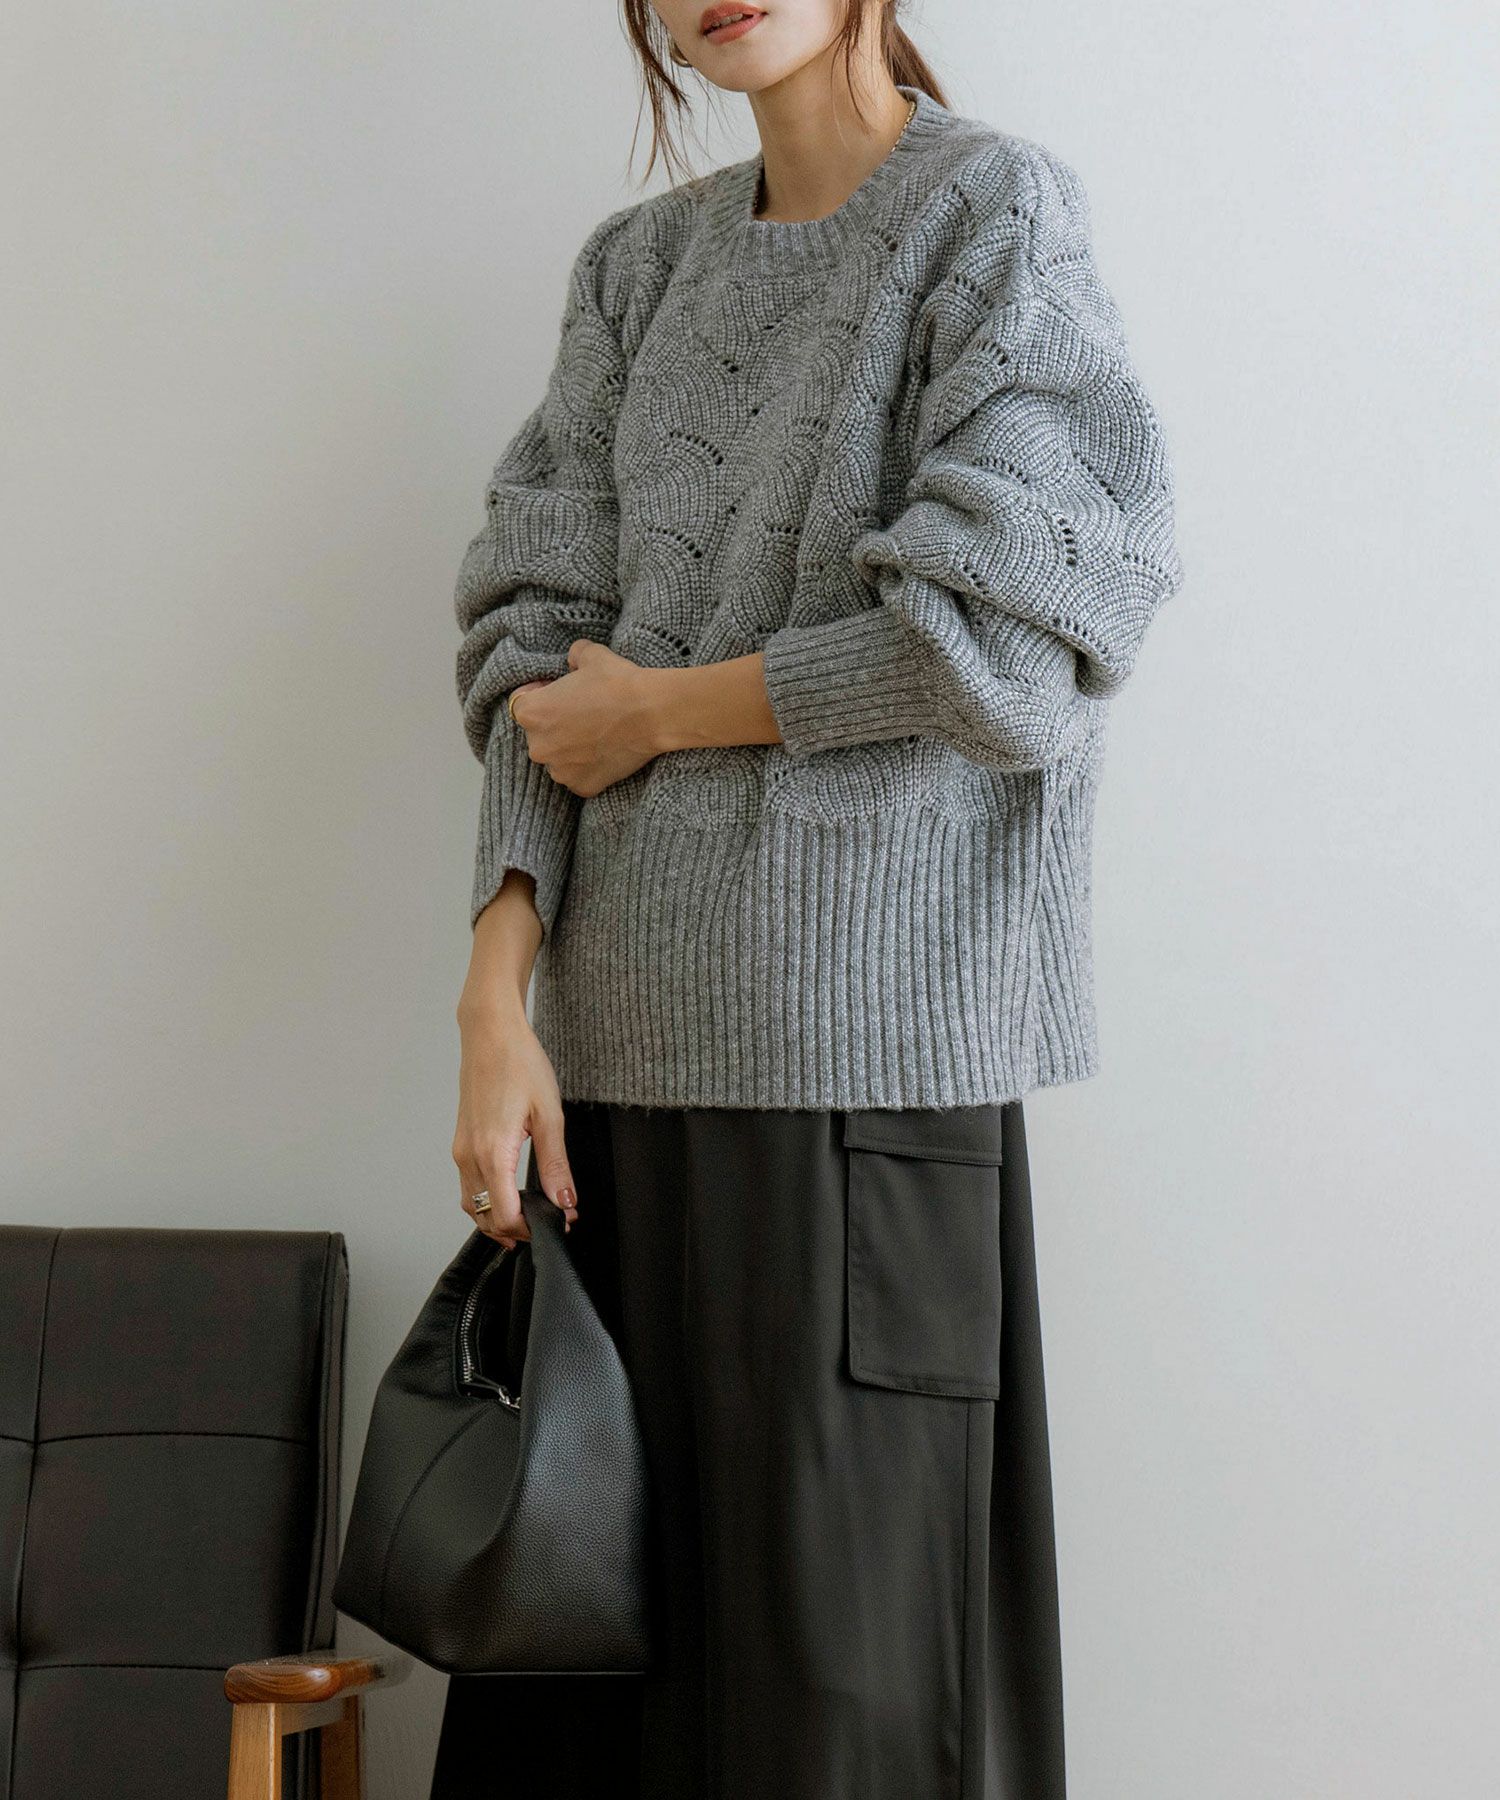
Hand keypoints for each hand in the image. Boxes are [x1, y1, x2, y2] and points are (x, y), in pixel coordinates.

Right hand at [452, 1001, 578, 1249]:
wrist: (490, 1034)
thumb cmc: (520, 1064)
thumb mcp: (549, 1116)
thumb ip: (555, 1165)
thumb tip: (565, 1201)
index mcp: (492, 1153)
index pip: (504, 1215)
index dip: (531, 1229)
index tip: (556, 1224)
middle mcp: (469, 1157)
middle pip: (484, 1217)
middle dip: (514, 1230)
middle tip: (545, 1225)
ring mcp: (460, 1150)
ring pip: (471, 1204)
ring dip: (496, 1219)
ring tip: (528, 1218)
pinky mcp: (460, 1142)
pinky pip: (468, 1186)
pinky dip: (485, 1201)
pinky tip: (508, 1195)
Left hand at [510, 640, 664, 796]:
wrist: (652, 712)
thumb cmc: (618, 682)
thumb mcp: (591, 656)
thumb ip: (573, 655)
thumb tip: (573, 659)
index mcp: (531, 714)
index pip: (522, 704)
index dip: (540, 694)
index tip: (559, 692)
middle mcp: (539, 747)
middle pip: (539, 734)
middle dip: (555, 725)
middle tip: (583, 713)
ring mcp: (561, 771)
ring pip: (558, 758)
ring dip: (569, 749)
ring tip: (596, 734)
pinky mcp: (583, 786)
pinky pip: (578, 777)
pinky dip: (588, 768)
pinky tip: (605, 752)